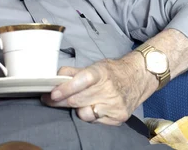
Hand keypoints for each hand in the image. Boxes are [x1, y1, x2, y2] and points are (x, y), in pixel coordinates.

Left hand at [41, 53, 156, 125]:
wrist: (138, 77)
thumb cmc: (113, 72)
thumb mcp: (96, 65)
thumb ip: (75, 72)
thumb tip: (55, 76)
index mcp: (102, 73)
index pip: (81, 81)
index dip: (65, 88)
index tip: (52, 94)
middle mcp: (110, 90)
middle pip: (78, 100)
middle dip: (60, 101)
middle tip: (49, 100)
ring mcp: (115, 105)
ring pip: (84, 114)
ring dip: (76, 109)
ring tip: (76, 103)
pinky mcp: (118, 117)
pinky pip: (95, 122)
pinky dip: (89, 116)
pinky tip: (91, 108)